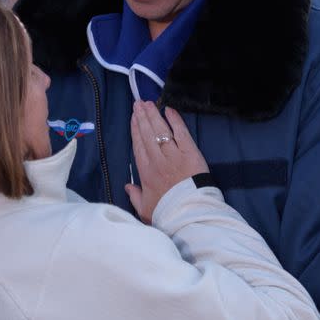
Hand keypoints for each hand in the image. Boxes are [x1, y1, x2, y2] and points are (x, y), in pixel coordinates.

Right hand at [125, 101, 208, 223]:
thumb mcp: (146, 210)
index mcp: (146, 172)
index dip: (135, 129)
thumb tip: (128, 186)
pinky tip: (170, 110)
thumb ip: (135, 197)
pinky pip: (181, 133)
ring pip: (161, 130)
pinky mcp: (190, 153)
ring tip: (148, 103)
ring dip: (154, 115)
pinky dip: (175, 120)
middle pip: (147, 134)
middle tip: (138, 103)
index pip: (138, 145)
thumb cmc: (169, 213)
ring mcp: (174, 155)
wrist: (192, 215)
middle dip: (142, 117)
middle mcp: (158, 160)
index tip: (133, 118)